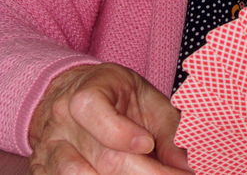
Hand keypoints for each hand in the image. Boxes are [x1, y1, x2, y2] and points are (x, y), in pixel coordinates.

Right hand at [28, 63, 192, 174]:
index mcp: (88, 92)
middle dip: (146, 173)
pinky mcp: (46, 170)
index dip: (120, 132)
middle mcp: (63, 121)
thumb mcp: (148, 101)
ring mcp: (52, 148)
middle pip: (101, 156)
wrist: (76, 96)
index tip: (148, 144)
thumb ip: (170, 131)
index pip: (91, 109)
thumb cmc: (119, 97)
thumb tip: (188, 165)